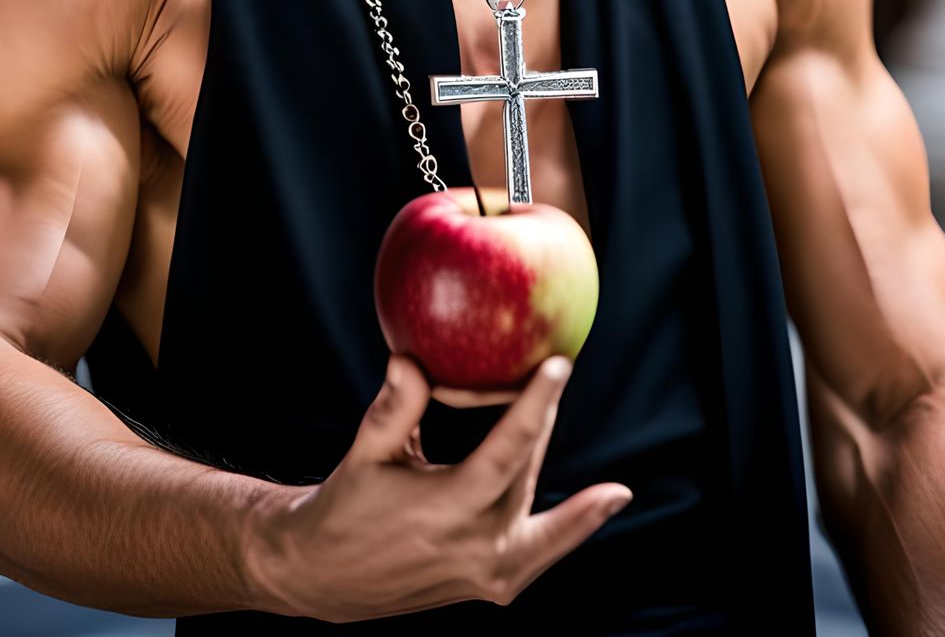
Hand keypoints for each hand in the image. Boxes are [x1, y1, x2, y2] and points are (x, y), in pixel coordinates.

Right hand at [246, 352, 631, 621]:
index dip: (535, 407)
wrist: (328, 576)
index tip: (558, 365)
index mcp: (443, 509)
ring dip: (577, 505)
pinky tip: (604, 508)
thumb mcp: (364, 454)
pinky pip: (541, 555)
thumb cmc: (346, 505)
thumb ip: (393, 410)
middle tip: (557, 372)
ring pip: (545, 528)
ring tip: (615, 491)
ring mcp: (485, 574)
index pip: (504, 452)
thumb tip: (409, 358)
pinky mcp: (490, 586)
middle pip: (527, 476)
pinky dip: (571, 534)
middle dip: (544, 423)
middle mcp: (472, 547)